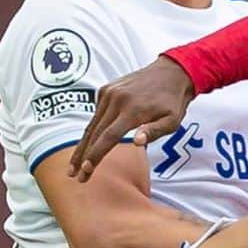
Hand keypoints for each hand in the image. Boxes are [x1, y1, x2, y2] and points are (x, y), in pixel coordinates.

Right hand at [68, 57, 194, 181]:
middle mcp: (116, 100)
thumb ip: (154, 131)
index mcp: (132, 110)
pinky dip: (92, 129)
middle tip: (73, 175)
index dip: (95, 155)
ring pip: (92, 124)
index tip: (86, 170)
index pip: (108, 137)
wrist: (172, 73)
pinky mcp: (106, 89)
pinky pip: (97, 113)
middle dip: (82, 156)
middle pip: (94, 133)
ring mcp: (109, 93)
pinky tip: (90, 143)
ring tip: (74, 165)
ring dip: (83, 145)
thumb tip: (136, 143)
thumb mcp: (173, 121)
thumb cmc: (173, 102)